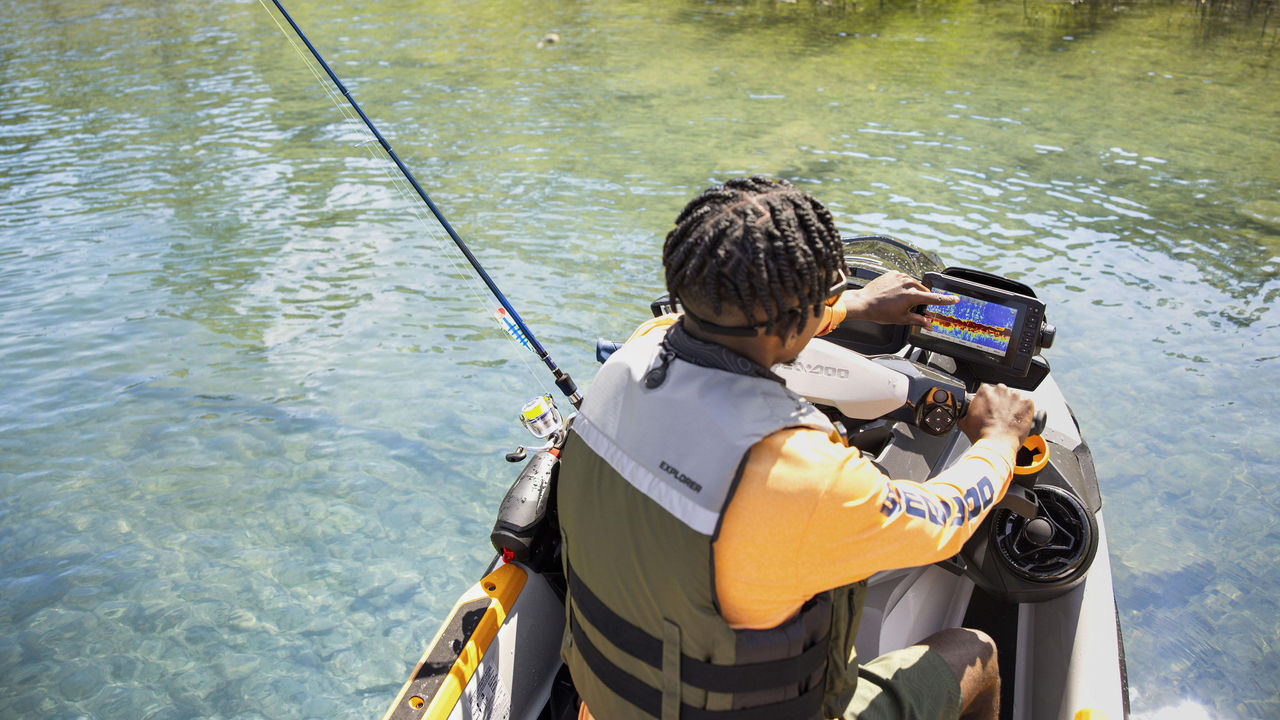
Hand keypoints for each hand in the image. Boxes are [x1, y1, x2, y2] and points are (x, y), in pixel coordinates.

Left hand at [841, 271, 957, 327]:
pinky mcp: (893, 273)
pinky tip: (894, 293)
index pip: (934, 298)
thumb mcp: (902, 319)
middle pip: (923, 291)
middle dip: (921, 299)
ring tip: (899, 301)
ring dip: (912, 291)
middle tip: (912, 307)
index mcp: (912, 296)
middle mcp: (908, 283)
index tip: (956, 299)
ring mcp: (900, 276)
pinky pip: (904, 279)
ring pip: (914, 284)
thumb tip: (929, 325)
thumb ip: (918, 320)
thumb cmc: (880, 312)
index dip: (946, 300)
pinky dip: (903, 286)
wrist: (863, 302)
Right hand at [959, 383, 1034, 452]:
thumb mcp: (965, 423)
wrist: (997, 444)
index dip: (988, 401)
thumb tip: (965, 414)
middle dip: (1001, 402)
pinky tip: (1018, 420)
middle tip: (999, 415)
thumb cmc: (983, 435)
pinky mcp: (1027, 403)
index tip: (990, 408)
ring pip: (1015, 398)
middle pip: (1002, 393)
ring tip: (1009, 419)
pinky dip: (1024, 411)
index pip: (987, 391)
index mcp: (985, 391)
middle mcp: (1000, 390)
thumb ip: (965, 413)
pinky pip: (1027, 404)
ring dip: (1013, 406)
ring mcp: (1015, 396)